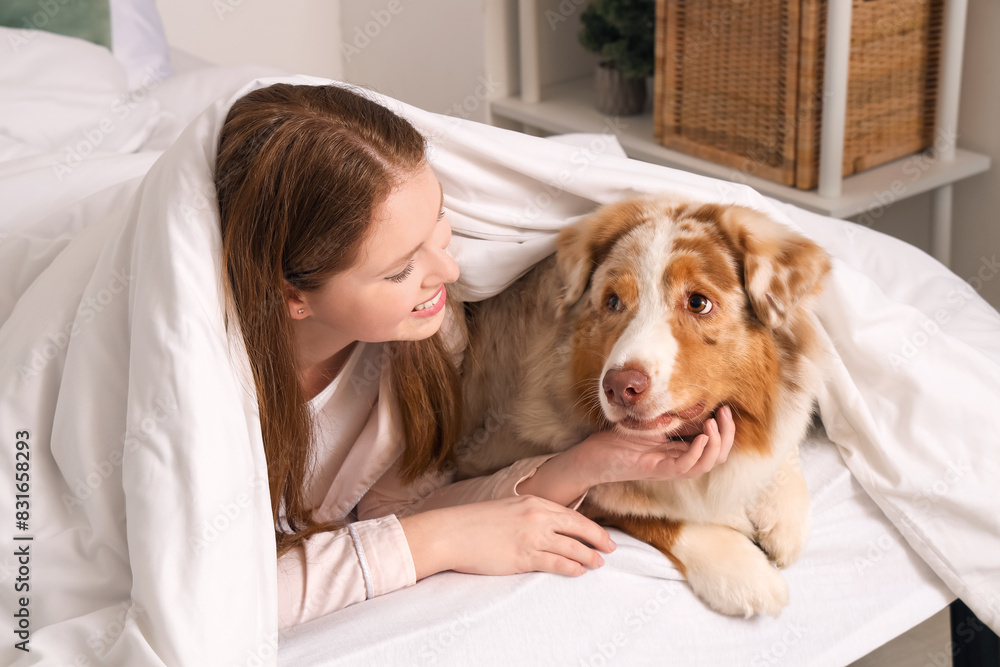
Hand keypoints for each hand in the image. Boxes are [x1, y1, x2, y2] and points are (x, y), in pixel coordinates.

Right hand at [399, 495, 615, 580]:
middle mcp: (537, 517)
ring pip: (572, 547)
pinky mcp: (524, 556)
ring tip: (598, 563)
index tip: (601, 535)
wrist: (451, 533)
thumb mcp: (507, 509)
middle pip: (578, 528)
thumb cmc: (474, 523)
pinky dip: (572, 567)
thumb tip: (544, 526)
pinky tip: (579, 571)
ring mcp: (532, 537)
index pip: (571, 515)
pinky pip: (557, 563)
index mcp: (533, 502)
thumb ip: (527, 515)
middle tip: (612, 548)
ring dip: (589, 556)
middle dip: (598, 539)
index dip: (590, 527)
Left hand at [574, 405, 735, 485]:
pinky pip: (684, 467)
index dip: (726, 430)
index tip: (726, 409)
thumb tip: (692, 400)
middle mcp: (677, 463)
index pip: (714, 448)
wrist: (593, 455)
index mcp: (679, 452)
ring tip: (714, 424)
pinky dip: (697, 453)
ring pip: (705, 465)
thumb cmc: (619, 439)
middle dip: (727, 436)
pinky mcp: (655, 470)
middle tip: (726, 414)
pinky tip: (702, 437)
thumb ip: (671, 417)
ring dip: (716, 444)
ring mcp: (668, 468)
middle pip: (716, 458)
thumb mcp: (652, 422)